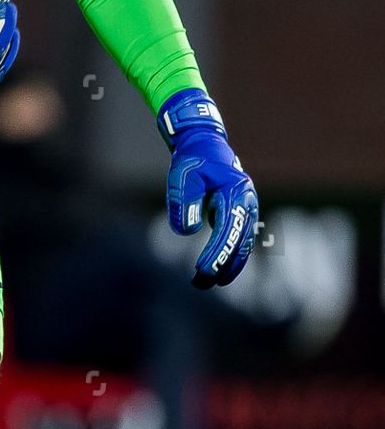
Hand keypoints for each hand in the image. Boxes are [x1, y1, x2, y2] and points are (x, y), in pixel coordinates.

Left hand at [157, 87, 257, 288]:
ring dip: (229, 265)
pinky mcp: (241, 214)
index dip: (217, 252)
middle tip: (201, 282)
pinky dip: (232, 257)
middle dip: (223, 265)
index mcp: (235, 192)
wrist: (204, 144)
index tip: (203, 270)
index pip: (228, 230)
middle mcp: (247, 202)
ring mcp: (247, 208)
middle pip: (240, 241)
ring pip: (244, 244)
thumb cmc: (192, 160)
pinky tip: (219, 272)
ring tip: (207, 283)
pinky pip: (241, 240)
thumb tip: (189, 231)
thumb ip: (184, 201)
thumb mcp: (182, 176)